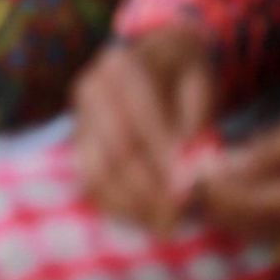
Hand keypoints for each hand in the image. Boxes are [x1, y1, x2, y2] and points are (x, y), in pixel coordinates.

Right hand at [72, 27, 213, 232]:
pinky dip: (118, 207)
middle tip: (185, 211)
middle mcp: (92, 89)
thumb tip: (193, 167)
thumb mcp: (199, 83)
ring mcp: (81, 117)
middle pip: (116, 149)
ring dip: (135, 204)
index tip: (192, 185)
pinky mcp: (80, 144)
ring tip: (171, 222)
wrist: (154, 58)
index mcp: (122, 65)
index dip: (164, 154)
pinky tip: (150, 219)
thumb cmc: (184, 74)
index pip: (140, 116)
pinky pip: (91, 183)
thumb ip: (196, 120)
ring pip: (98, 172)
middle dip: (152, 187)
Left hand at [200, 105, 279, 254]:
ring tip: (210, 192)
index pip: (244, 206)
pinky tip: (245, 201)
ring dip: (235, 219)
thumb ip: (266, 152)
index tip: (188, 177)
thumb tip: (220, 167)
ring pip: (265, 238)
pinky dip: (260, 224)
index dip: (211, 193)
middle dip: (217, 209)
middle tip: (190, 188)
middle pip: (250, 228)